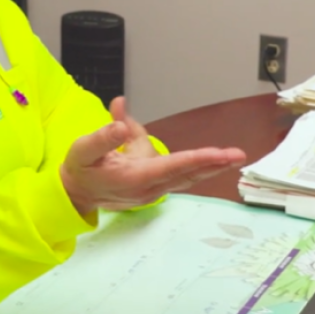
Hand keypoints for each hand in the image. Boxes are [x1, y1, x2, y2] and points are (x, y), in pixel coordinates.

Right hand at [59, 97, 246, 214]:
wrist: (76, 194)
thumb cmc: (80, 169)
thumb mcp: (82, 150)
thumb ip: (102, 137)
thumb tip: (119, 118)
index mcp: (133, 178)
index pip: (170, 166)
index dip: (195, 159)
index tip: (217, 154)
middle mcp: (148, 188)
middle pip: (186, 174)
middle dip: (213, 164)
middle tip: (238, 155)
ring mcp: (154, 190)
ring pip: (187, 177)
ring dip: (211, 167)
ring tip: (234, 156)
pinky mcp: (155, 186)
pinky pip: (182, 176)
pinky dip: (199, 168)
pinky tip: (216, 159)